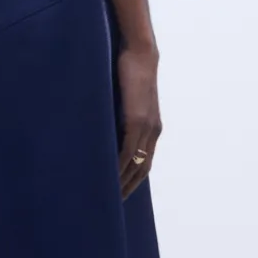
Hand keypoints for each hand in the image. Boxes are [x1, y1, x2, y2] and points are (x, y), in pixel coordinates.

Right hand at [117, 45, 161, 198]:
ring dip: (123, 181)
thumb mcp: (126, 99)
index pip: (144, 161)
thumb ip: (120, 115)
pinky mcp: (136, 120)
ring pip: (136, 163)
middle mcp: (153, 131)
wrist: (140, 53)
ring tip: (109, 195)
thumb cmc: (129, 72)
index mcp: (152, 128)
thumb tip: (104, 126)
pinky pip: (128, 150)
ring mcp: (146, 126)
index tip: (122, 193)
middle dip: (129, 186)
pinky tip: (110, 176)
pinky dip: (120, 166)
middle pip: (143, 168)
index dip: (135, 179)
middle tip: (114, 203)